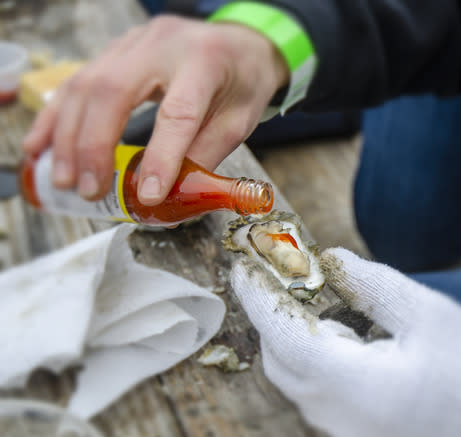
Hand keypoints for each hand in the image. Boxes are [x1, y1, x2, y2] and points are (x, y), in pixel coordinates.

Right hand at [22, 15, 288, 204]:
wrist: (240, 41)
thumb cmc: (243, 81)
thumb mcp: (239, 121)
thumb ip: (204, 154)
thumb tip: (169, 197)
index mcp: (206, 62)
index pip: (178, 112)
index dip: (160, 156)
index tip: (147, 196)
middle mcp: (164, 44)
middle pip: (113, 91)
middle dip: (93, 146)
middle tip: (89, 189)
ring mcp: (135, 42)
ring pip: (86, 84)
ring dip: (67, 136)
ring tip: (64, 178)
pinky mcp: (117, 49)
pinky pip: (77, 80)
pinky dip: (57, 117)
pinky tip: (42, 145)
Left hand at [231, 248, 460, 436]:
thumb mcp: (429, 316)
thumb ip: (373, 286)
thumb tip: (332, 261)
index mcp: (353, 387)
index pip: (282, 336)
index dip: (258, 298)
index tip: (244, 268)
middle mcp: (341, 420)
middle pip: (284, 365)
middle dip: (280, 320)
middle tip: (294, 282)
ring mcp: (351, 436)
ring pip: (303, 386)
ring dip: (304, 343)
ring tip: (334, 309)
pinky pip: (326, 401)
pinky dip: (326, 366)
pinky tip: (357, 344)